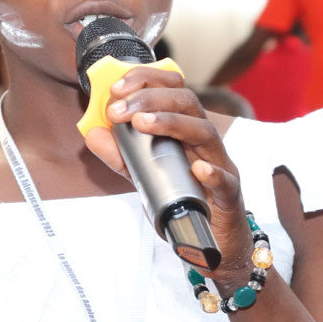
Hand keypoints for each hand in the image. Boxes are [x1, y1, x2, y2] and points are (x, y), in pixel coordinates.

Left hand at [83, 66, 252, 292]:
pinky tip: (196, 167)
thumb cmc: (183, 198)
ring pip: (205, 132)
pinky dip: (211, 171)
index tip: (116, 88)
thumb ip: (119, 154)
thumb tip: (93, 132)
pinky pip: (225, 179)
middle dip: (150, 99)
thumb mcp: (143, 174)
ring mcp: (220, 164)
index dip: (146, 81)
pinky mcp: (229, 194)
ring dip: (172, 123)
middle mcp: (204, 140)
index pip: (172, 89)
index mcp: (186, 128)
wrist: (211, 240)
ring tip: (141, 124)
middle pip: (187, 102)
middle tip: (119, 109)